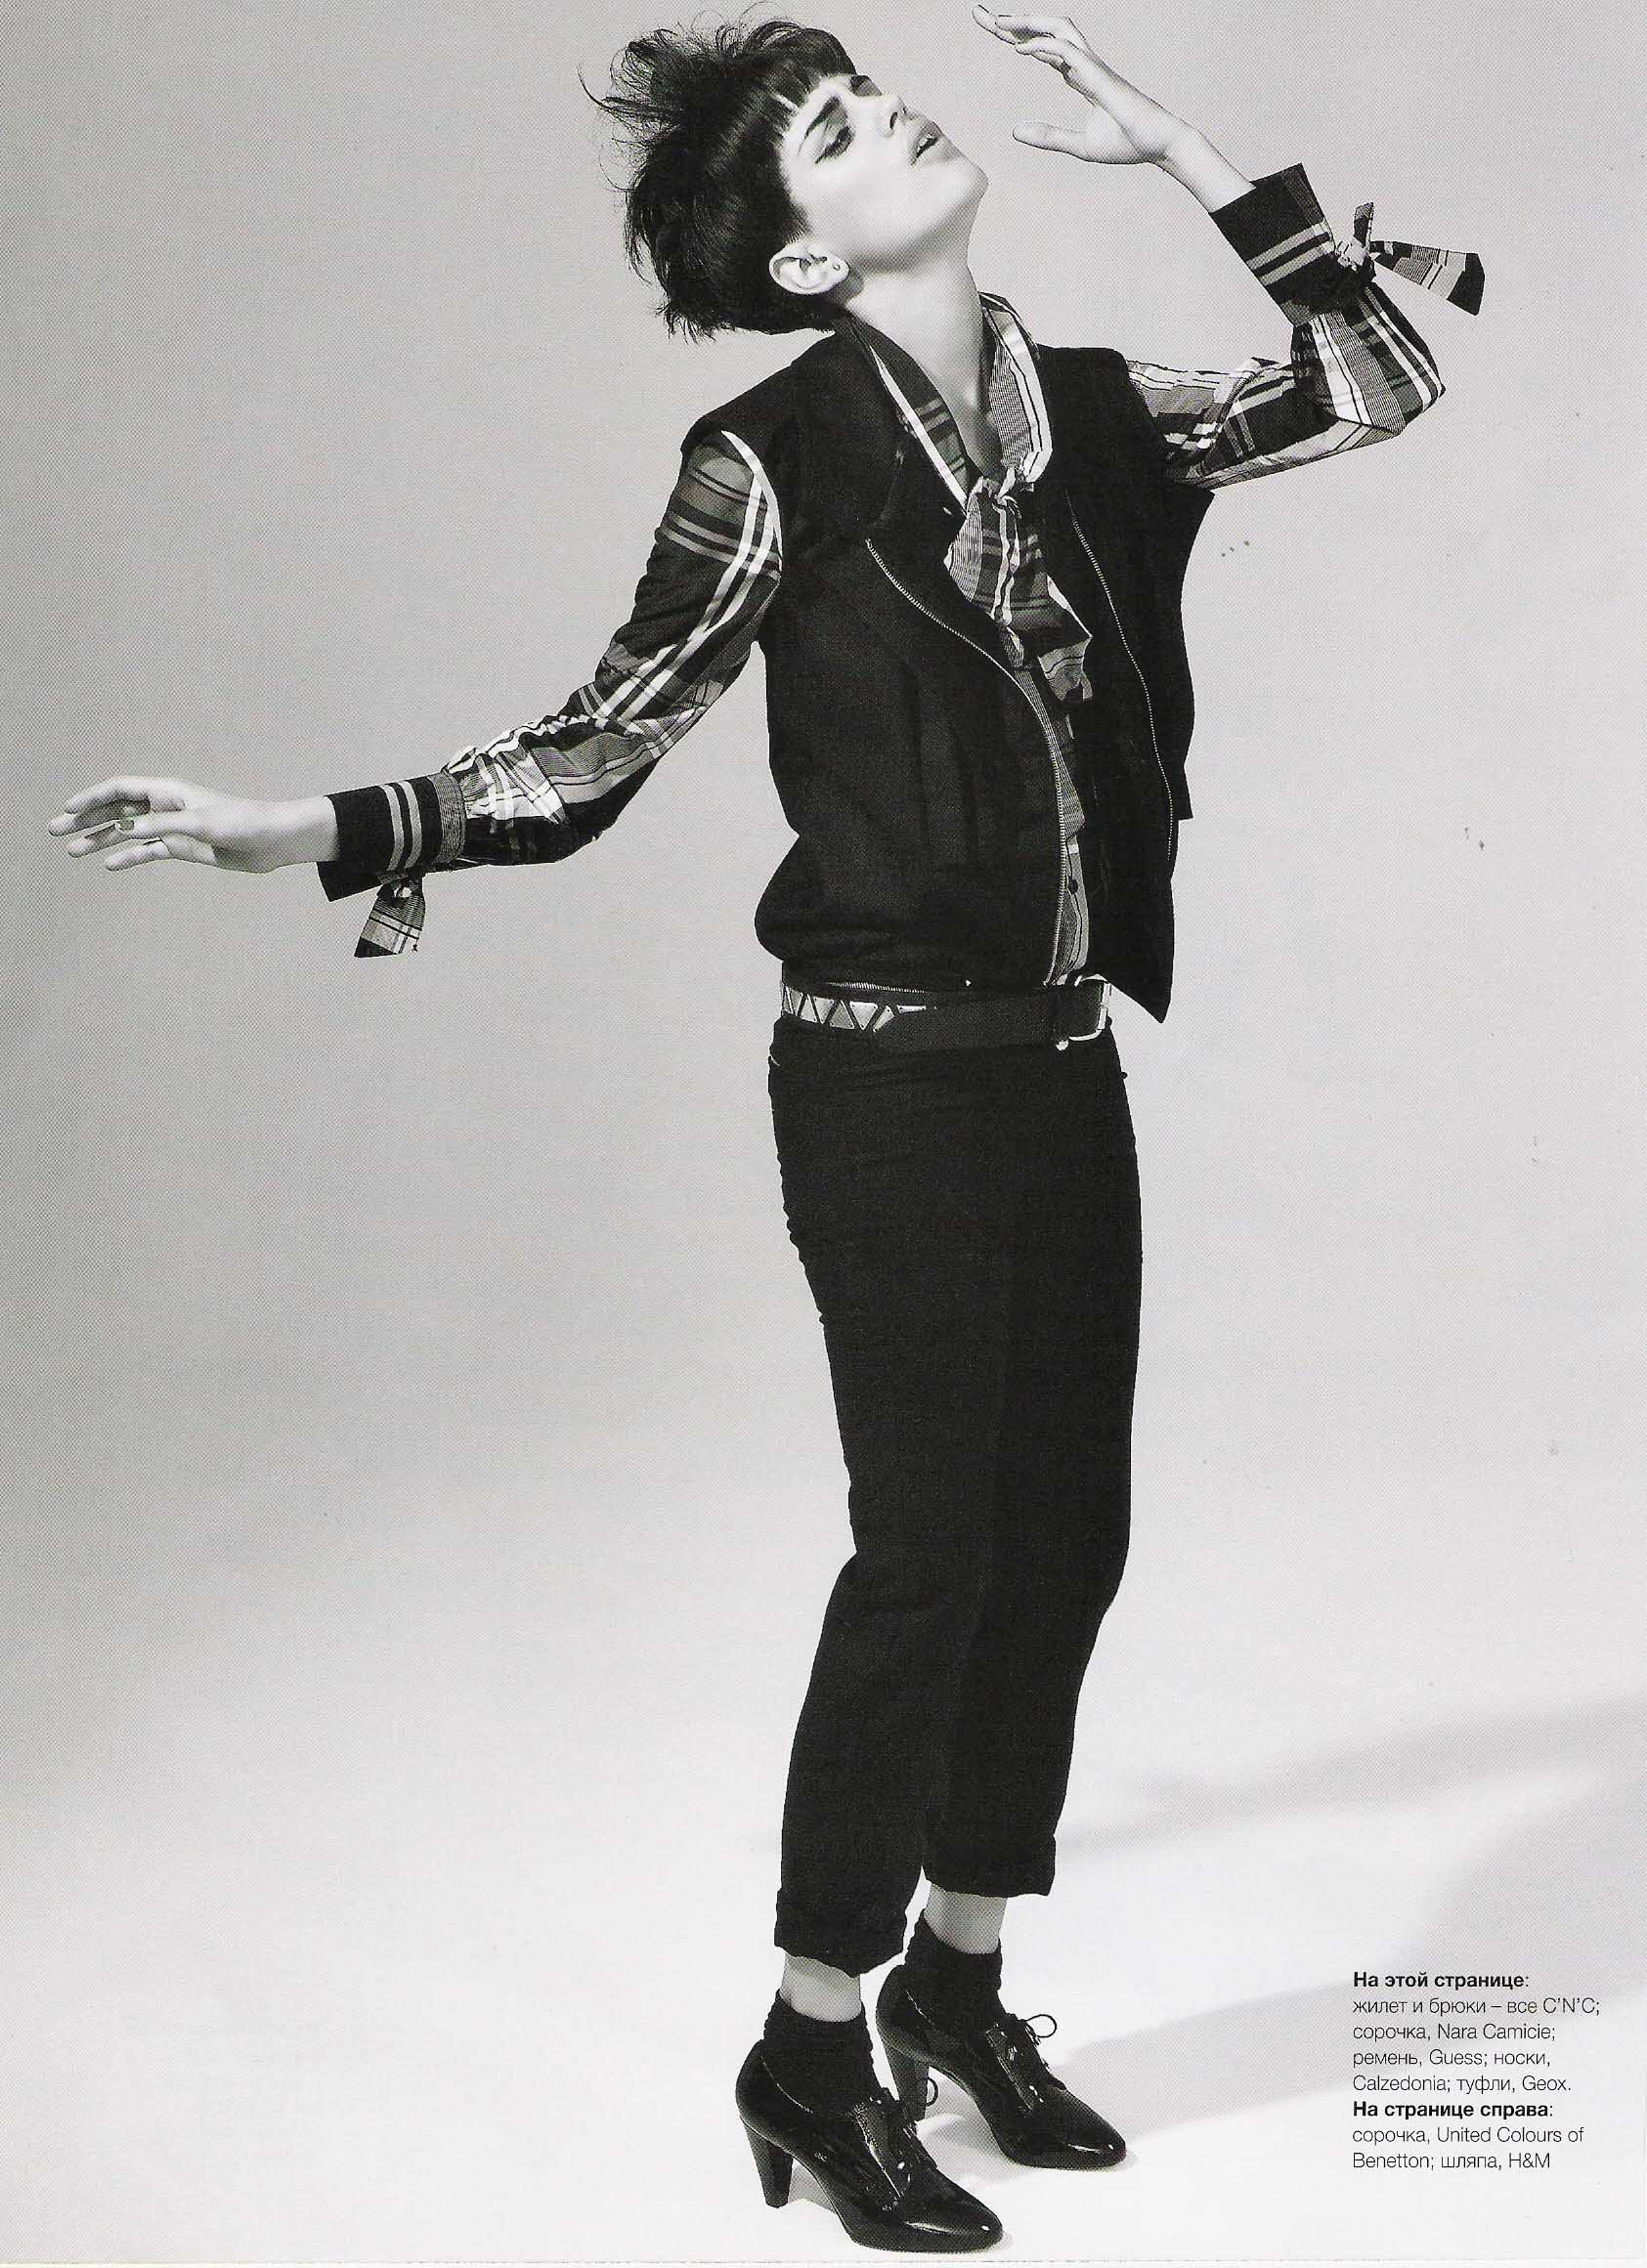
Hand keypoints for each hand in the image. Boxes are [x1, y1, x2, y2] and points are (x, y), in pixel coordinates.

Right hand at [47, 776, 303, 874]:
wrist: (273, 841)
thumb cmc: (243, 822)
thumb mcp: (201, 823)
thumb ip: (162, 826)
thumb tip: (125, 829)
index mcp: (168, 791)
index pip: (120, 790)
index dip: (92, 798)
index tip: (67, 810)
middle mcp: (165, 806)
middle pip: (116, 810)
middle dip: (86, 821)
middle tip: (54, 832)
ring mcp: (172, 828)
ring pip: (127, 832)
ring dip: (100, 840)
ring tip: (72, 852)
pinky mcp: (183, 847)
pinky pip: (148, 852)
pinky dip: (129, 857)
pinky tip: (109, 865)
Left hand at [972, 6, 1186, 163]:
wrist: (1158, 145)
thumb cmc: (1127, 143)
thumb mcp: (1078, 145)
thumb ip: (1048, 137)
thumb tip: (1015, 132)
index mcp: (1079, 75)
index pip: (1041, 48)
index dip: (1015, 36)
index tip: (990, 27)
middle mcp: (1083, 64)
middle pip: (1044, 30)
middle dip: (1012, 21)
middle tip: (980, 14)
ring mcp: (1092, 66)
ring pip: (1056, 29)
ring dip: (1027, 23)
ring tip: (998, 23)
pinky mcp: (1099, 75)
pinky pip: (1067, 52)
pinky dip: (1043, 47)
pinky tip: (1021, 49)